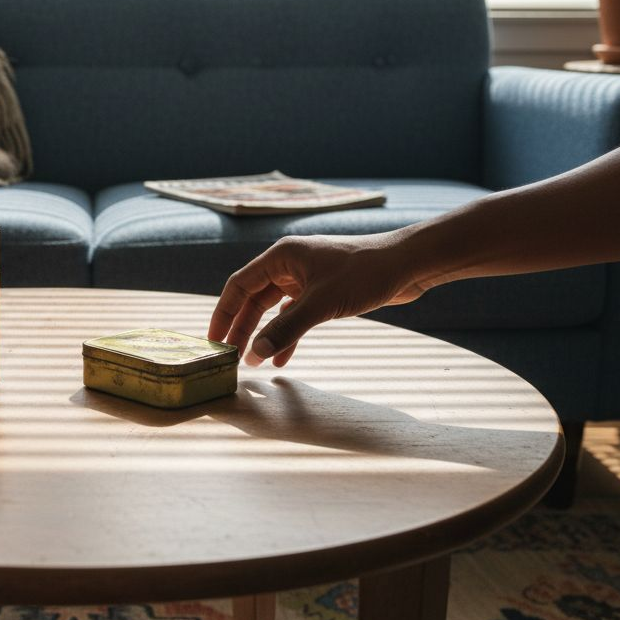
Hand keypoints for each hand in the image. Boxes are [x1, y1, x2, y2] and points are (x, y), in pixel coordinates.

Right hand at [208, 234, 428, 366]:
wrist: (407, 265)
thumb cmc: (364, 274)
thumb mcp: (321, 304)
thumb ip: (286, 329)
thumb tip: (255, 354)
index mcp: (281, 257)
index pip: (239, 285)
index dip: (223, 313)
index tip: (213, 340)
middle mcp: (289, 265)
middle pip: (254, 299)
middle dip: (243, 328)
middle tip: (230, 356)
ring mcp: (306, 278)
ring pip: (274, 310)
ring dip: (264, 335)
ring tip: (254, 362)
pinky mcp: (322, 292)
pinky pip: (295, 316)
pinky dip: (288, 335)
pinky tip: (282, 358)